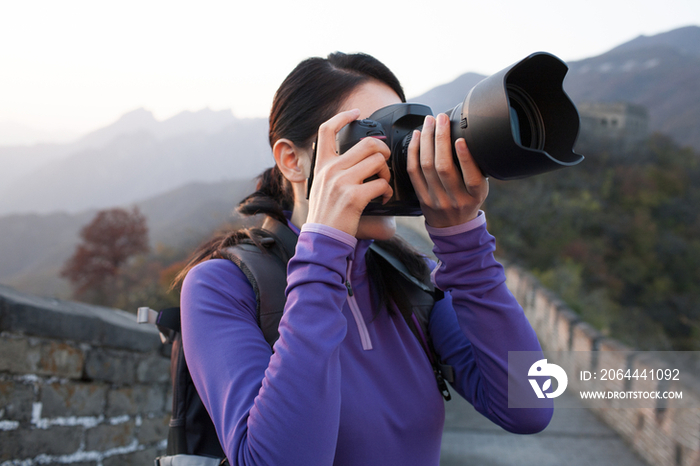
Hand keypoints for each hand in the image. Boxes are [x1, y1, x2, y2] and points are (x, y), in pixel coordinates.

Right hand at [306, 109, 392, 236]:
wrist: (322, 239)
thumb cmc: (326, 215)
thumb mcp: (322, 186)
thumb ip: (335, 170)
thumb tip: (358, 157)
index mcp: (322, 165)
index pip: (326, 130)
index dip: (343, 116)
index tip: (356, 113)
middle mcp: (330, 169)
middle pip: (367, 143)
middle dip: (383, 151)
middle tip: (383, 163)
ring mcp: (341, 182)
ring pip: (377, 160)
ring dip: (387, 172)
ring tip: (383, 184)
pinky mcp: (353, 197)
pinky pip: (381, 183)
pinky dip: (387, 191)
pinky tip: (383, 199)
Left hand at [406, 113, 488, 227]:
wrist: (453, 226)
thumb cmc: (468, 200)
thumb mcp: (480, 189)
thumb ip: (476, 169)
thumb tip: (470, 137)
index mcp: (474, 196)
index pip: (471, 177)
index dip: (465, 158)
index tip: (461, 139)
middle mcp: (455, 199)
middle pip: (444, 167)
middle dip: (441, 139)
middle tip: (441, 119)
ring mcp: (436, 199)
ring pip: (426, 167)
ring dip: (426, 141)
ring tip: (429, 123)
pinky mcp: (421, 197)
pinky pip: (413, 172)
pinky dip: (414, 151)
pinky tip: (417, 137)